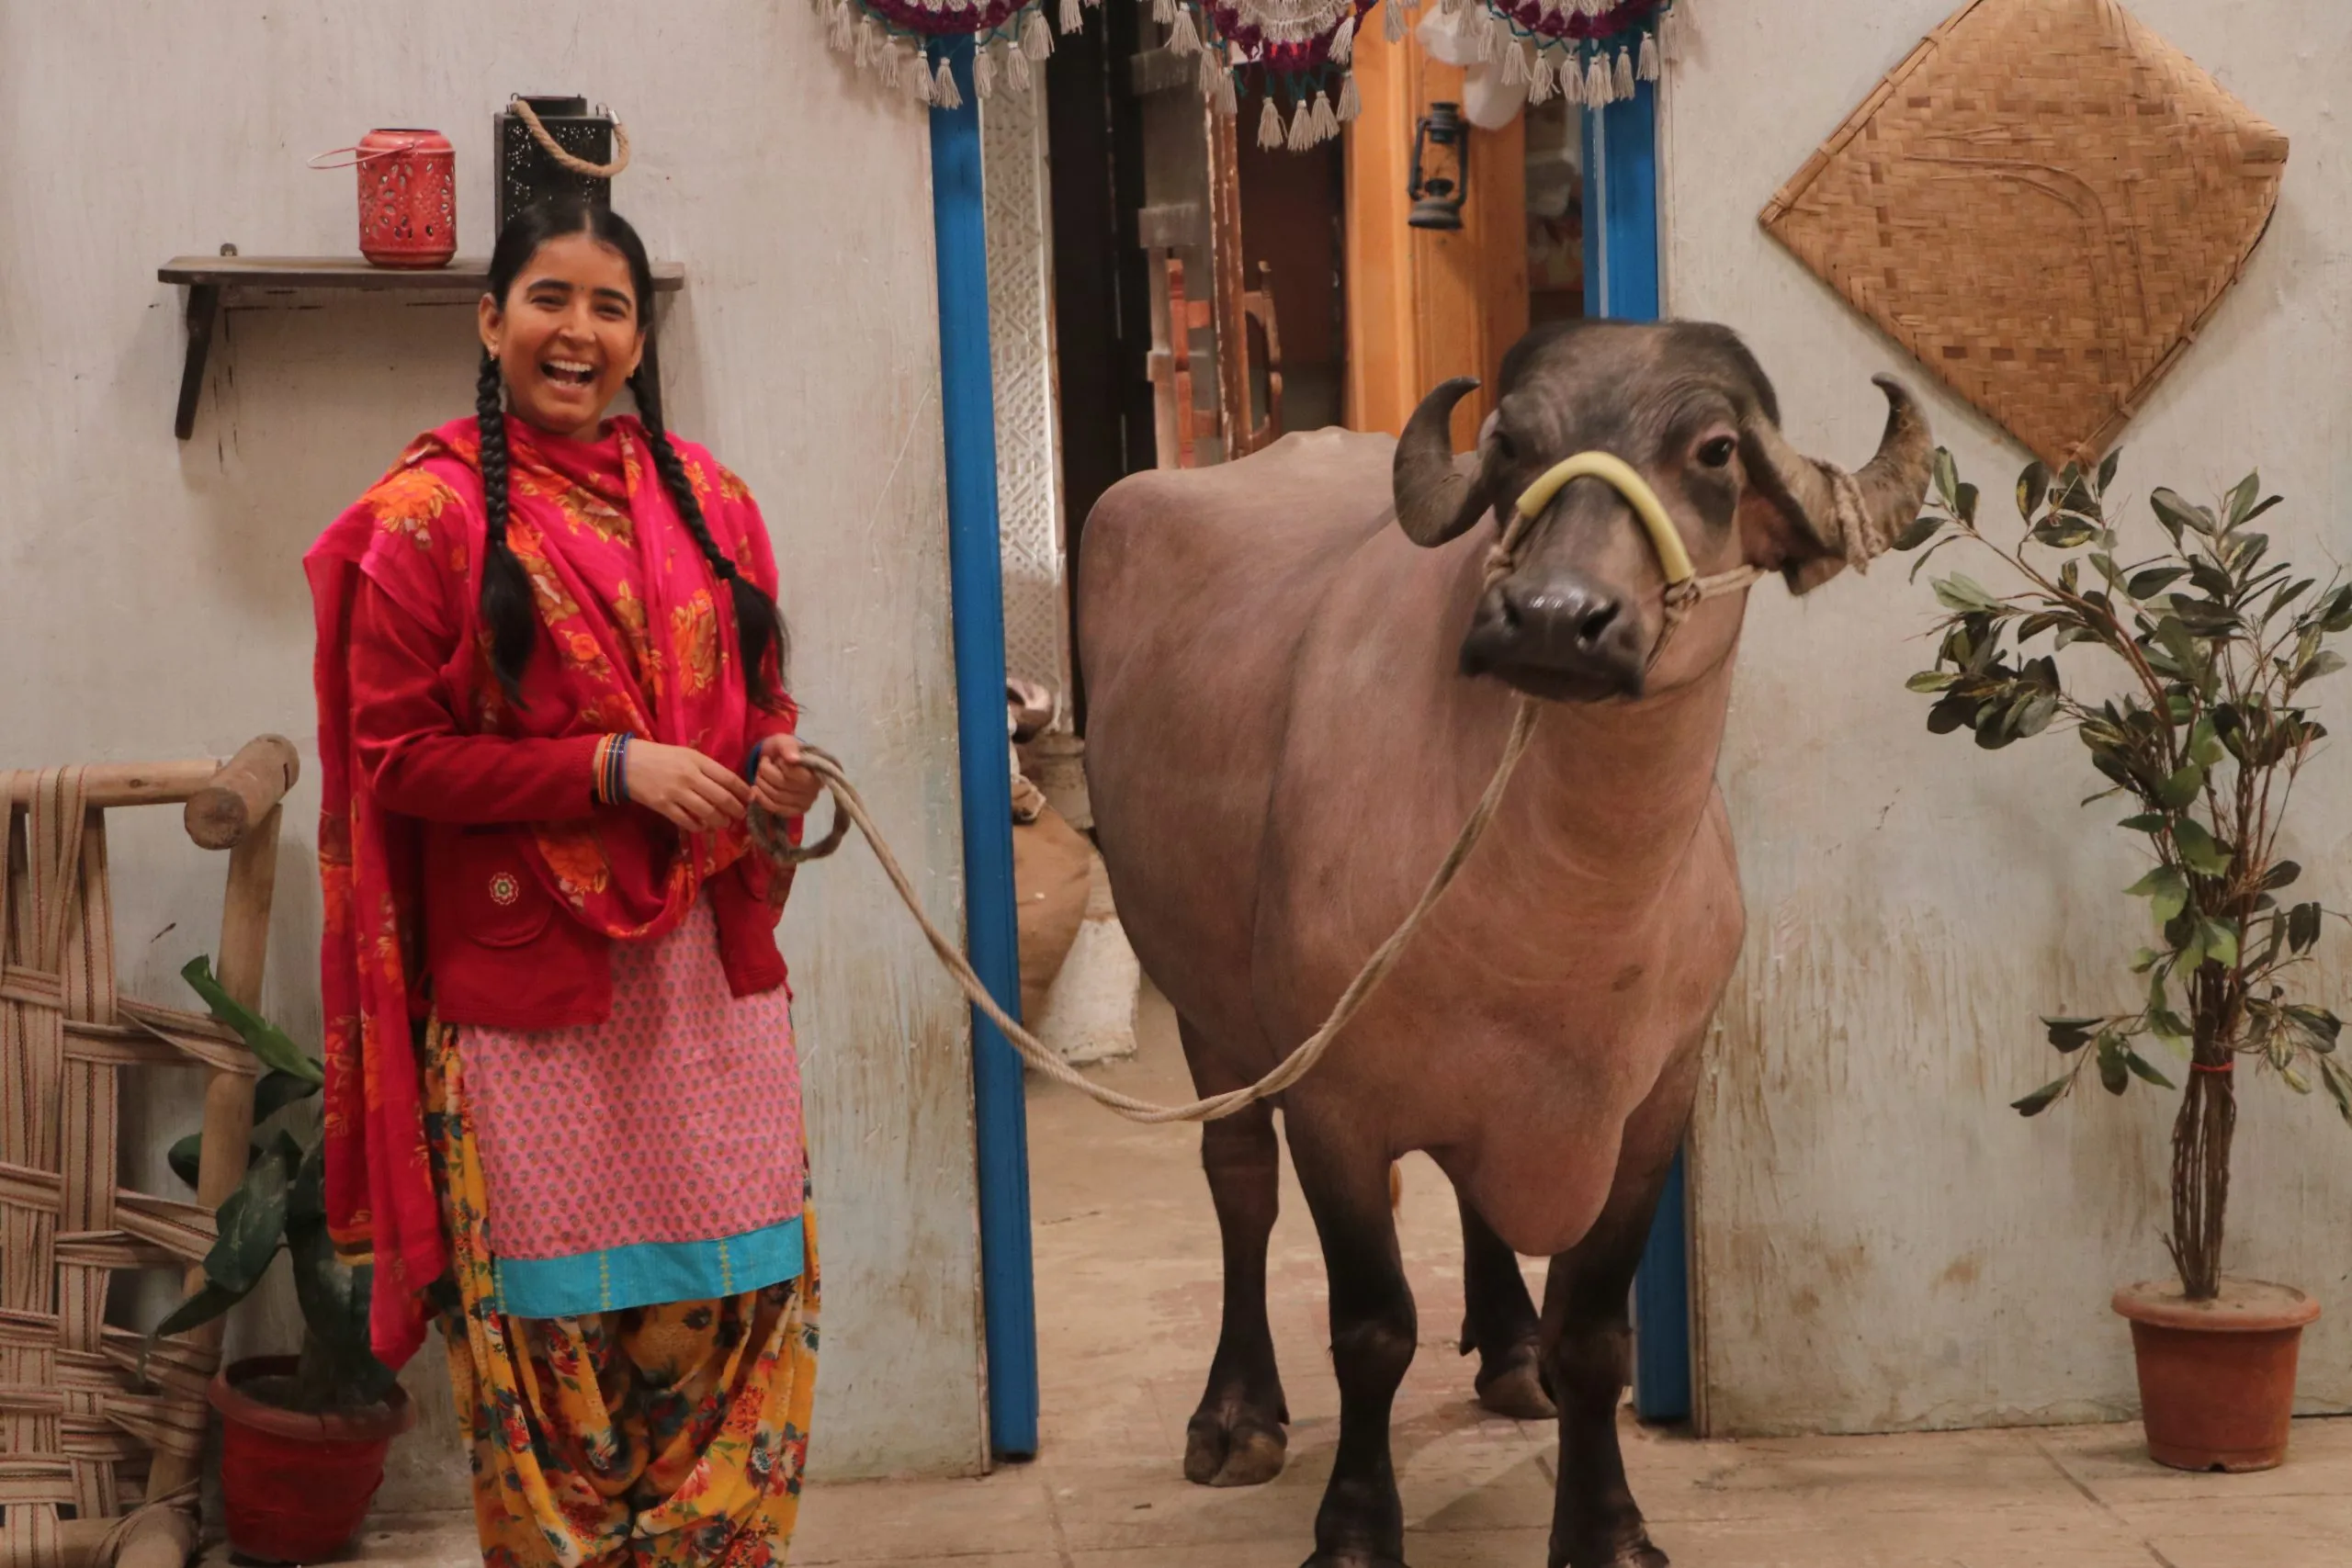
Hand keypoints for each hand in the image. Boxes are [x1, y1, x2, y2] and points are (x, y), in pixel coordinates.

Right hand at [623, 740, 749, 832]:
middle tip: (741, 815)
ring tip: (724, 823)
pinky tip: (703, 827)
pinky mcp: (663, 806)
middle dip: (736, 810)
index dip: (743, 791)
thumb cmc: (660, 756)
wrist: (627, 763)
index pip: (728, 778)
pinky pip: (687, 821)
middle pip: (722, 798)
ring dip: (720, 821)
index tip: (751, 799)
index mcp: (697, 761)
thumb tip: (730, 785)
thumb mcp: (686, 754)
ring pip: (707, 812)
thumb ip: (706, 768)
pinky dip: (699, 827)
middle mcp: (690, 776)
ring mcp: (676, 792)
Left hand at [754, 734, 822, 817]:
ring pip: (776, 796)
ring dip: (761, 783)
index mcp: (817, 771)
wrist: (776, 762)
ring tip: (760, 775)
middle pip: (783, 785)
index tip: (778, 759)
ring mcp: (805, 803)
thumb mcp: (784, 741)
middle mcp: (815, 790)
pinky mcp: (794, 812)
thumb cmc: (783, 751)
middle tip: (763, 765)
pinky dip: (761, 798)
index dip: (781, 765)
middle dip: (766, 772)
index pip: (796, 773)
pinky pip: (774, 808)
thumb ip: (788, 747)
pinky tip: (756, 789)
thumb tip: (794, 759)